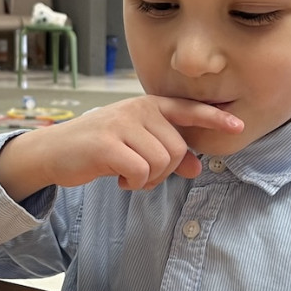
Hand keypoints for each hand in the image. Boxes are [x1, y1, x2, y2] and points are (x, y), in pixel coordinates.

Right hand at [0, 95, 243, 200]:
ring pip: (161, 162)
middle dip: (164, 171)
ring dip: (148, 180)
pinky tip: (118, 180)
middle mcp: (137, 109)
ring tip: (127, 176)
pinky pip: (140, 172)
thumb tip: (196, 168)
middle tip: (141, 175)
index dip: (214, 118)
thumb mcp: (134, 145)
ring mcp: (121, 124)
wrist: (52, 151)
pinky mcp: (107, 144)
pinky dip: (134, 184)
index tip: (238, 125)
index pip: (188, 109)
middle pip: (176, 149)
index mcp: (147, 105)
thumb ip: (166, 152)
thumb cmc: (97, 147)